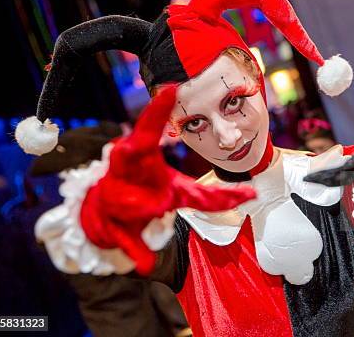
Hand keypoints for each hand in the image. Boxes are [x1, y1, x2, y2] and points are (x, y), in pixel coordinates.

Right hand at [80, 86, 255, 274]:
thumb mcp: (179, 191)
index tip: (170, 87)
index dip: (156, 112)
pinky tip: (147, 265)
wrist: (102, 213)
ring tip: (155, 209)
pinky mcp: (112, 225)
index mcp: (145, 162)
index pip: (149, 133)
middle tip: (172, 156)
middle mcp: (130, 173)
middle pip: (138, 156)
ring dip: (147, 206)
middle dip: (153, 150)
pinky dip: (137, 251)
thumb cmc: (145, 192)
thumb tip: (252, 195)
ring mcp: (117, 196)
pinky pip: (126, 239)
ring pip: (138, 201)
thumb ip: (213, 197)